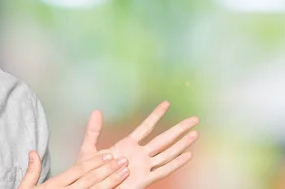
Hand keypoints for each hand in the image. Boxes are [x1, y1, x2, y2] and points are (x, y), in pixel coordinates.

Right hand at [18, 150, 129, 188]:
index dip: (94, 161)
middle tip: (123, 160)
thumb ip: (32, 172)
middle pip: (90, 179)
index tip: (108, 154)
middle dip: (108, 169)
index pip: (77, 170)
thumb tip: (33, 152)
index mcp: (53, 186)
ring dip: (112, 182)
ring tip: (125, 172)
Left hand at [77, 101, 198, 188]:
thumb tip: (96, 111)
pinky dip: (176, 163)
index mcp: (128, 145)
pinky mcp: (144, 179)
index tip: (166, 103)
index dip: (156, 115)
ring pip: (167, 153)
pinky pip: (163, 170)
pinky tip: (188, 155)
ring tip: (195, 134)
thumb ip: (93, 131)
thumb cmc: (91, 173)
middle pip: (164, 139)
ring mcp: (144, 166)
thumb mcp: (90, 149)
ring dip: (182, 144)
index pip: (146, 127)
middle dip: (178, 129)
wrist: (93, 187)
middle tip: (194, 119)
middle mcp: (140, 155)